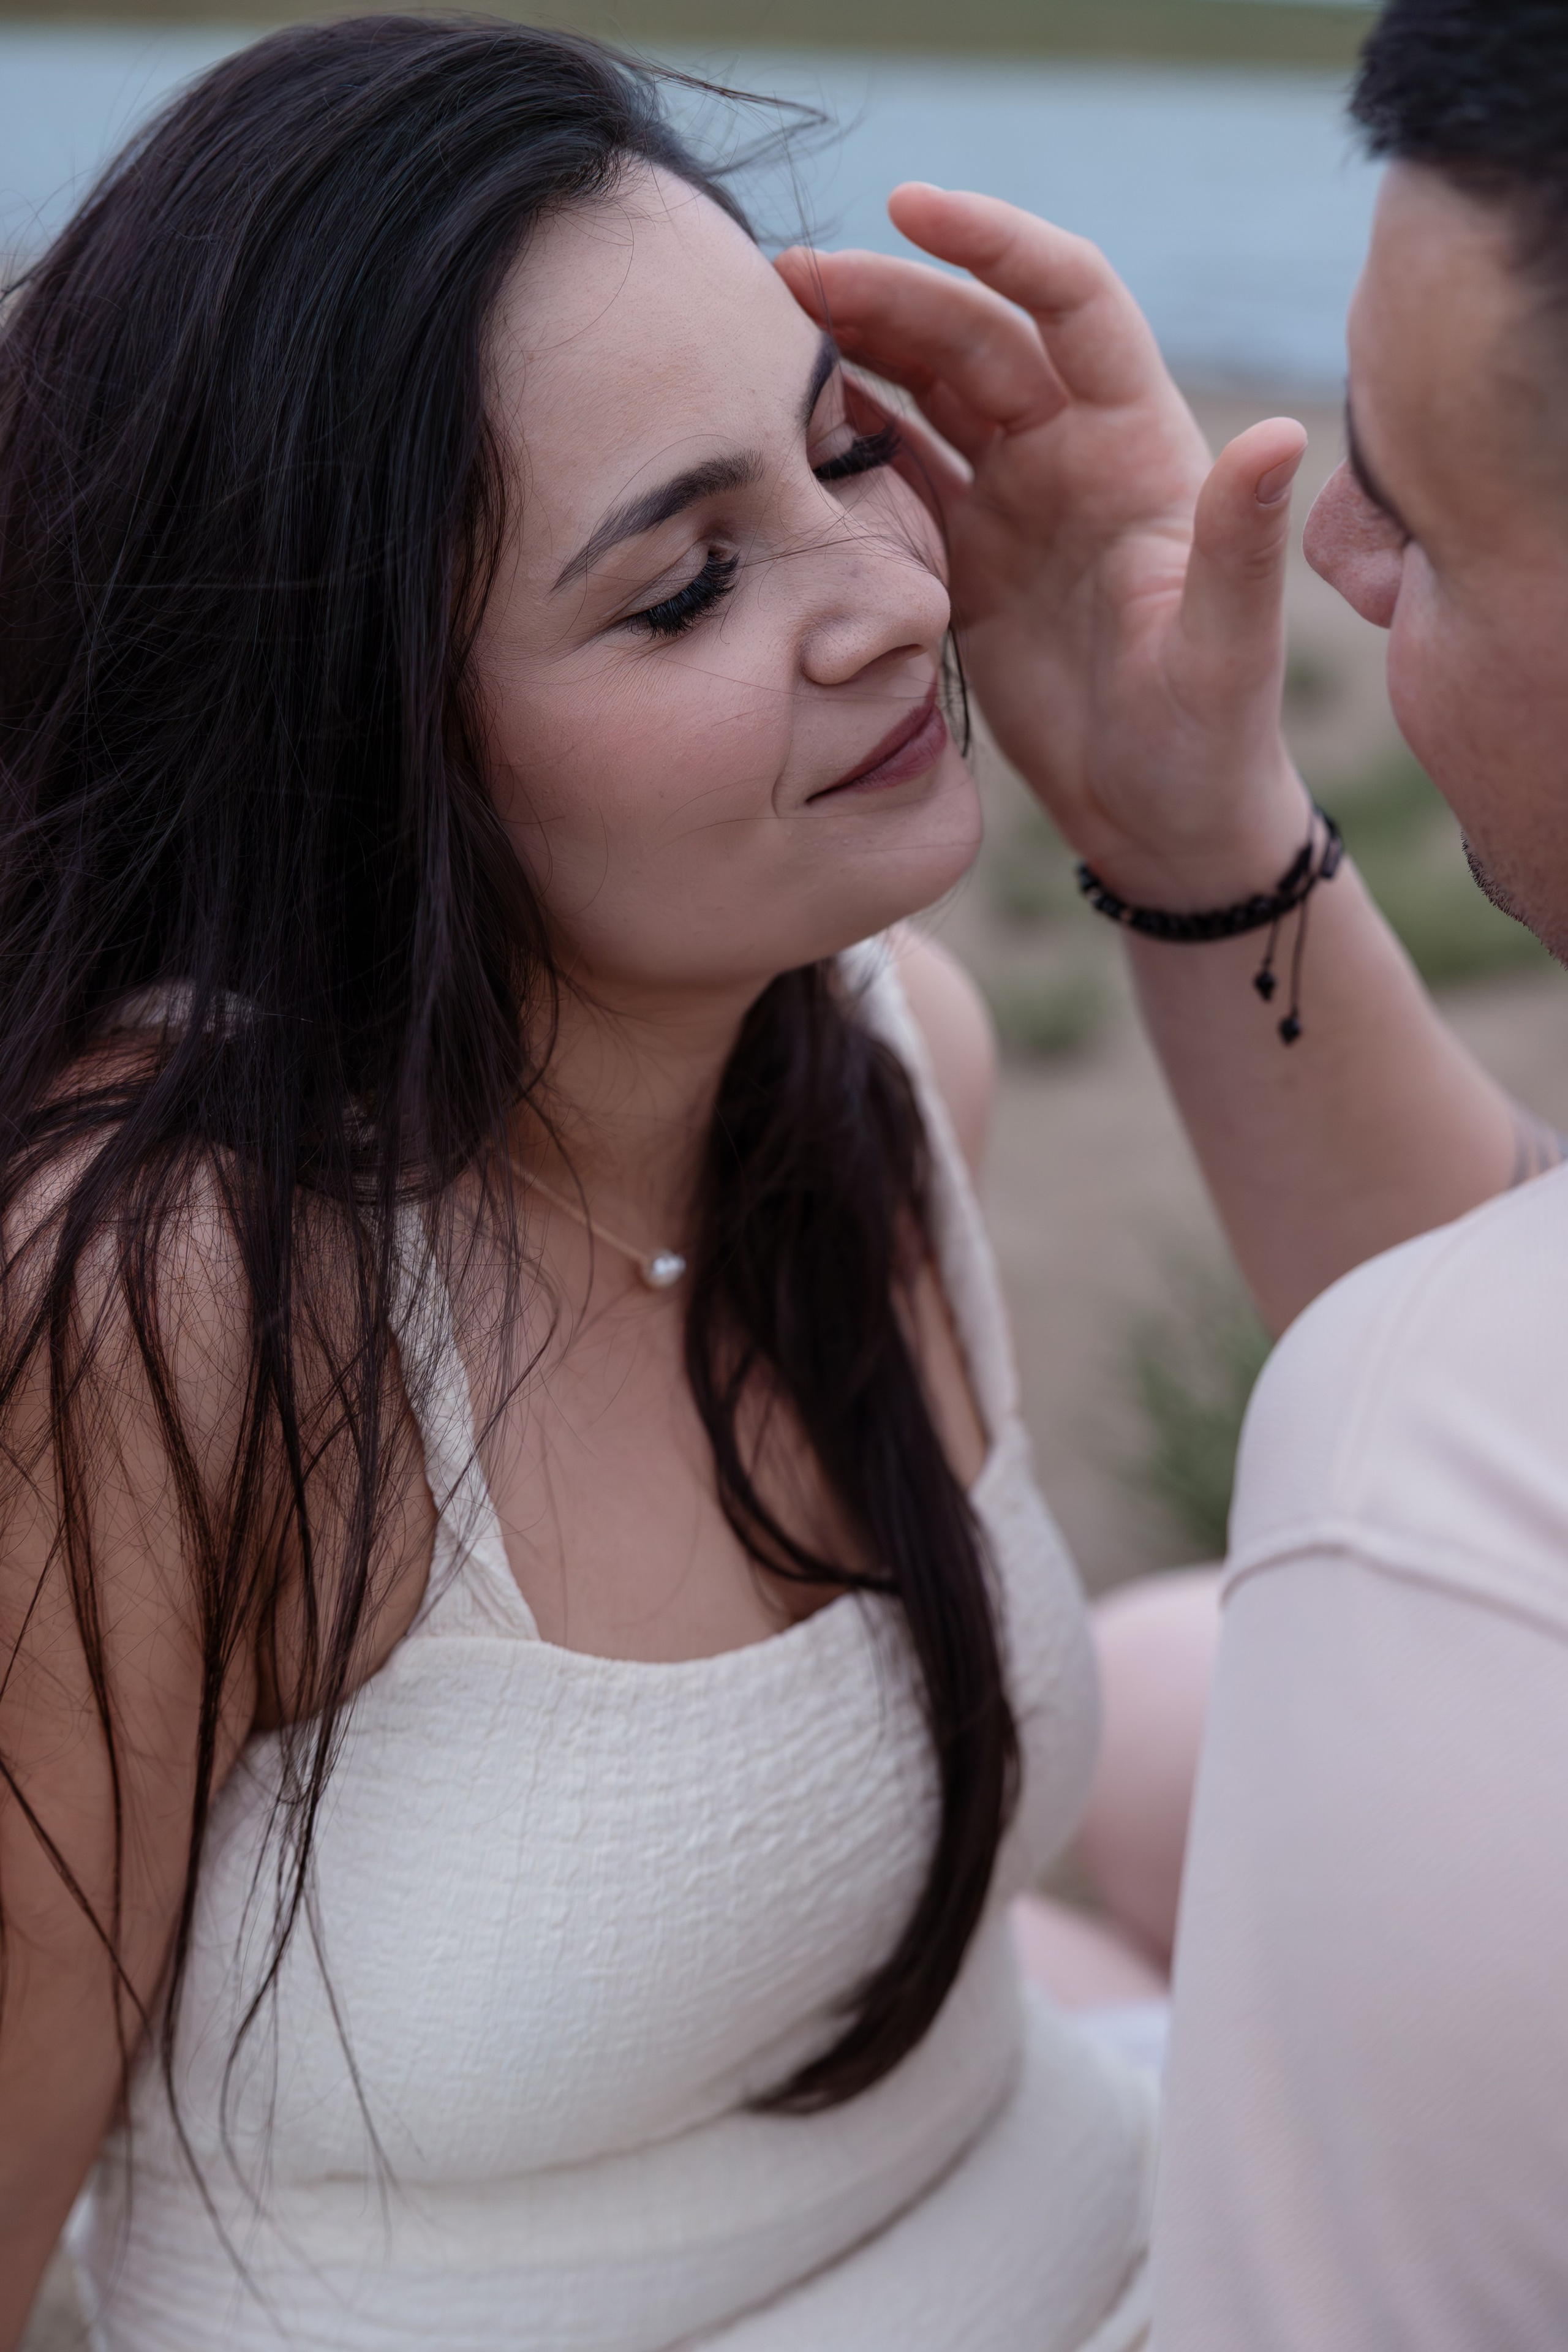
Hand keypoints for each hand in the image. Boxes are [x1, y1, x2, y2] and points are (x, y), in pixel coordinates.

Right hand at [777, 186, 1313, 904]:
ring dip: (852, 354)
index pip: (1067, 301)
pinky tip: (781, 436)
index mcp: (1137, 446)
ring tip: (760, 336)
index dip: (995, 244)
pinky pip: (900, 480)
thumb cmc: (1211, 744)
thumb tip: (1280, 436)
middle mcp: (1072, 455)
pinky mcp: (969, 563)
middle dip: (884, 295)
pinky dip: (846, 448)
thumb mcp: (1225, 652)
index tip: (908, 207)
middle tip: (781, 280)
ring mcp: (1015, 506)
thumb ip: (1239, 545)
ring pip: (925, 395)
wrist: (1168, 826)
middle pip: (972, 337)